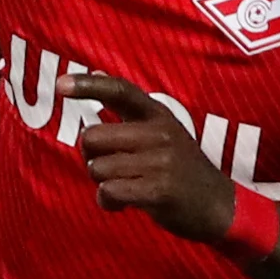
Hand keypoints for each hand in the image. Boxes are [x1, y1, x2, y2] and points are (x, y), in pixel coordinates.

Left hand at [65, 71, 236, 241]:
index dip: (88, 86)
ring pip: (97, 169)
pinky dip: (108, 201)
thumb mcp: (162, 130)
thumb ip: (129, 108)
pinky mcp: (159, 191)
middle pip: (92, 137)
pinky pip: (109, 191)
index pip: (119, 90)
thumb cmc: (180, 169)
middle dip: (90, 157)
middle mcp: (159, 133)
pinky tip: (122, 204)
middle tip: (108, 169)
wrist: (218, 206)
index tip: (61, 84)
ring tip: (123, 188)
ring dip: (101, 184)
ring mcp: (161, 162)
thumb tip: (97, 71)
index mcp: (158, 114)